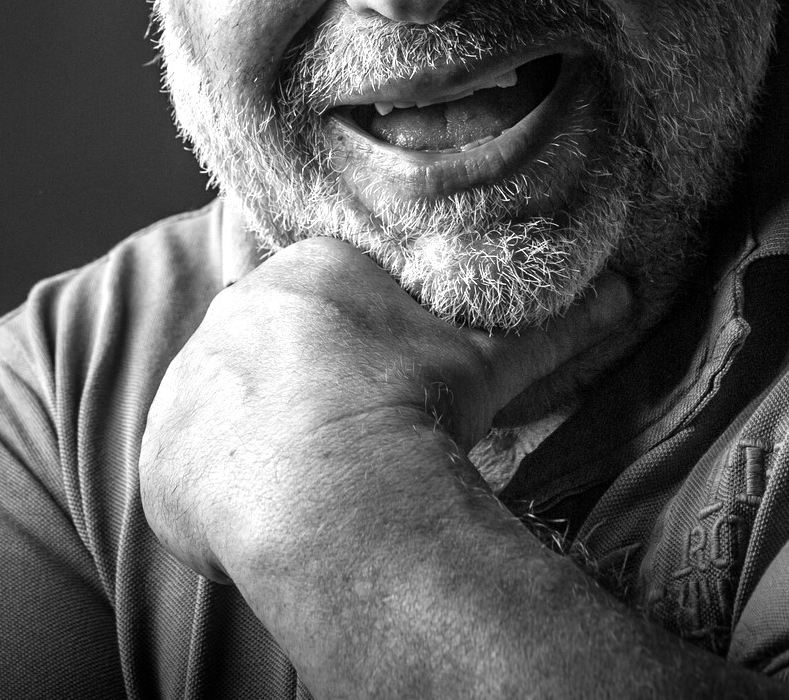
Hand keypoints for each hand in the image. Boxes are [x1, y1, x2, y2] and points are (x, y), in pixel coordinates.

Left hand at [137, 236, 631, 582]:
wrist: (338, 488)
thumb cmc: (418, 409)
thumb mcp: (493, 355)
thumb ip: (555, 322)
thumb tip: (629, 289)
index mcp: (308, 274)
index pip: (324, 295)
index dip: (355, 343)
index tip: (380, 385)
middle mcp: (233, 313)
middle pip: (266, 345)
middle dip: (300, 387)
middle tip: (348, 436)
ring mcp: (187, 382)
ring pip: (223, 405)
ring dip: (255, 438)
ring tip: (312, 481)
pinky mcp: (159, 453)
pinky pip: (186, 467)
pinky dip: (218, 492)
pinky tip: (265, 515)